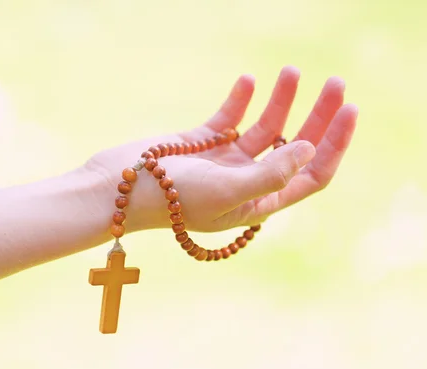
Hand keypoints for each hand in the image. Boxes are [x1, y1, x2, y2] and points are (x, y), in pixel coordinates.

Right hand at [84, 66, 357, 233]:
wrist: (116, 189)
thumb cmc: (170, 199)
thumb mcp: (227, 190)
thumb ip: (271, 172)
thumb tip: (310, 148)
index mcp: (257, 202)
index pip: (309, 175)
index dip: (334, 146)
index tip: (348, 111)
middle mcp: (245, 182)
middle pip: (293, 147)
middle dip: (316, 117)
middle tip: (334, 83)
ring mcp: (223, 162)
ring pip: (263, 128)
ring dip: (280, 101)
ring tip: (292, 71)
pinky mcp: (201, 143)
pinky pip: (229, 118)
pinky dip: (240, 99)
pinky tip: (248, 80)